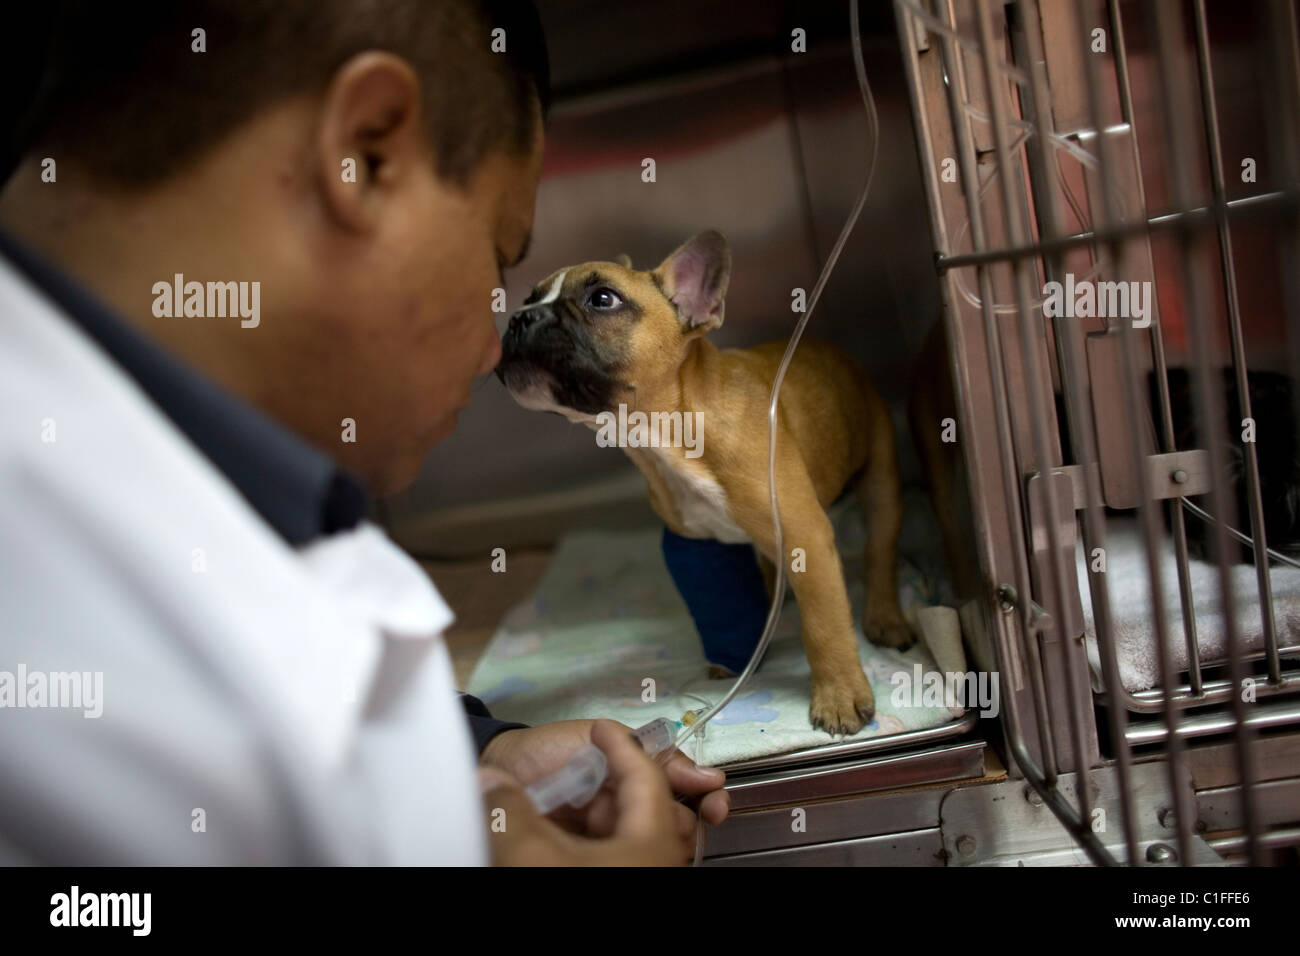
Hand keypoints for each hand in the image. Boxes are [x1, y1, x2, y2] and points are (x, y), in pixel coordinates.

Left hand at [480, 720, 697, 864]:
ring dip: (646, 834)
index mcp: (636, 778)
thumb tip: (708, 775)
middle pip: (675, 825)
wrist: (501, 767)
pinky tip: (609, 842)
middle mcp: (627, 810)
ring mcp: (608, 836)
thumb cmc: (548, 748)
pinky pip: (615, 856)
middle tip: (665, 814)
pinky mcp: (586, 854)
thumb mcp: (606, 736)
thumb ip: (653, 752)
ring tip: (614, 820)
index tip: (713, 804)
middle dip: (677, 819)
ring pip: (651, 845)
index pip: (683, 793)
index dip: (704, 799)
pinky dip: (618, 850)